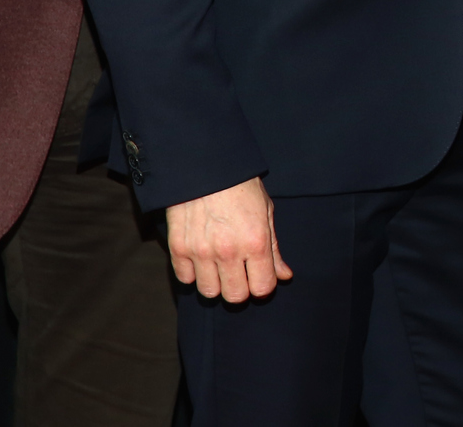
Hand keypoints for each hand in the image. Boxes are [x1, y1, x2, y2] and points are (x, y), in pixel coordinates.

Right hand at [166, 176, 291, 301]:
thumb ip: (274, 249)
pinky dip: (193, 273)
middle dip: (241, 288)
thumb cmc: (241, 187)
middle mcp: (228, 251)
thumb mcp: (266, 213)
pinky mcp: (178, 248)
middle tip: (240, 273)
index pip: (262, 288)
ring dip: (216, 283)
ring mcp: (201, 252)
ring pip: (209, 292)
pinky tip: (201, 259)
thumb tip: (284, 275)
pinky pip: (185, 279)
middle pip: (235, 296)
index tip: (260, 276)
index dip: (263, 285)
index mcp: (256, 242)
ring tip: (220, 266)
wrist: (206, 166)